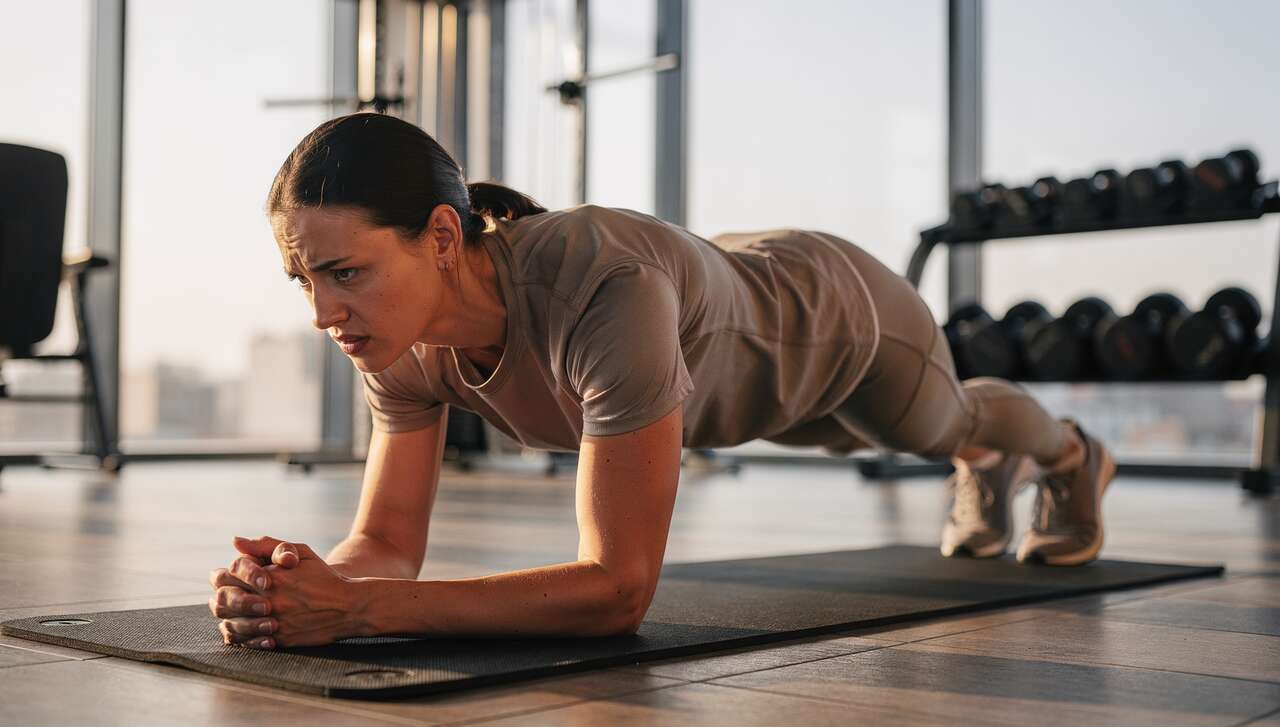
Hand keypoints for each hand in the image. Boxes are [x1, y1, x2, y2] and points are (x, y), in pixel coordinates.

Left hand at [208, 536, 360, 648]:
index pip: (226, 576)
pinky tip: (249, 629)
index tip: (230, 578)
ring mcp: (273, 622)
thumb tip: (236, 542)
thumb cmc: (324, 576)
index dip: (224, 576)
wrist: (349, 606)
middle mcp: (267, 600)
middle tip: (228, 597)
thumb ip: (266, 545)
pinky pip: (248, 642)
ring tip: (236, 614)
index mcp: (269, 577)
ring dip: (230, 618)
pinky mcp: (279, 640)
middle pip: (223, 601)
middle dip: (223, 598)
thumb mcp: (300, 552)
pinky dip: (243, 637)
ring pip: (232, 624)